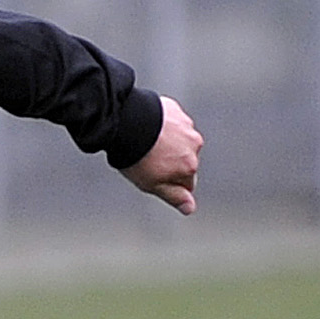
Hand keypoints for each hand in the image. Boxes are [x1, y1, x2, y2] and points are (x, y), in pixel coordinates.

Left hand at [126, 96, 201, 214]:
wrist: (126, 124)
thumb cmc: (137, 155)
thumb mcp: (153, 185)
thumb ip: (174, 197)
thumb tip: (189, 208)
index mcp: (189, 166)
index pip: (187, 183)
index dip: (169, 183)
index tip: (155, 178)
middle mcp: (193, 145)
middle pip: (184, 160)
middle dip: (170, 161)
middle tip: (147, 159)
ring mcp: (185, 126)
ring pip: (179, 139)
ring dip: (167, 142)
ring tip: (145, 143)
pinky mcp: (175, 110)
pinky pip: (172, 122)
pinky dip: (162, 125)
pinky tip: (147, 128)